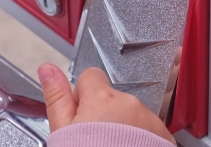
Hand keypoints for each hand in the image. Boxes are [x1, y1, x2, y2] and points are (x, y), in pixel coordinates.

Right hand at [38, 64, 176, 145]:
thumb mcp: (62, 130)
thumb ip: (57, 96)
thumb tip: (48, 70)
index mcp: (101, 98)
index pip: (90, 76)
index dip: (82, 95)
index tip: (81, 115)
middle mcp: (129, 103)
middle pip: (112, 98)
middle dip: (104, 115)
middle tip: (95, 139)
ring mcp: (148, 119)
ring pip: (131, 115)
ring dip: (123, 128)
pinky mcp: (163, 135)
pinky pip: (149, 129)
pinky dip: (141, 139)